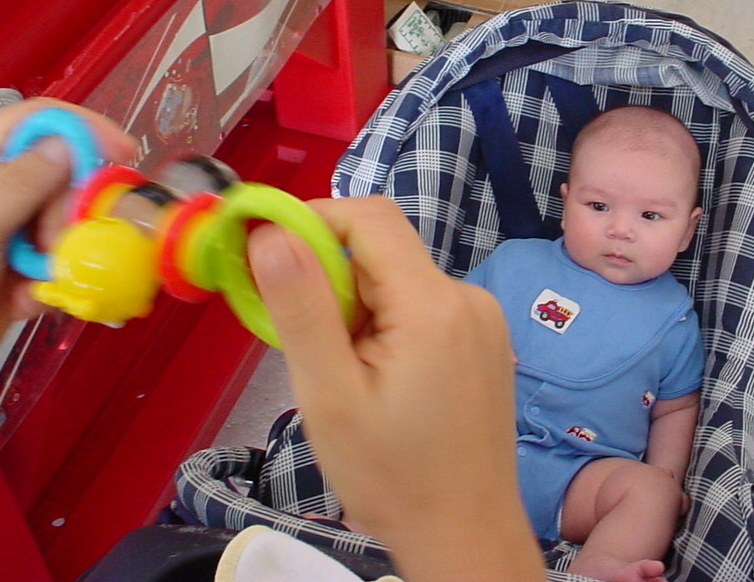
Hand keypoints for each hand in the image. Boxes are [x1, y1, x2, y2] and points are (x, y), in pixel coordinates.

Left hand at [0, 98, 135, 359]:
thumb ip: (21, 184)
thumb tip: (68, 145)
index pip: (40, 120)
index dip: (83, 127)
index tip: (123, 152)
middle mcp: (4, 187)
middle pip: (69, 176)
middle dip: (70, 214)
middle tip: (54, 245)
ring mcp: (19, 226)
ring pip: (74, 222)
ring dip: (63, 256)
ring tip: (34, 282)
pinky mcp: (31, 263)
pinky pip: (68, 260)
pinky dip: (56, 283)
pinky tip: (26, 299)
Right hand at [248, 196, 543, 581]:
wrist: (466, 534)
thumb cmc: (392, 477)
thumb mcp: (329, 396)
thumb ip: (301, 308)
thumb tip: (272, 233)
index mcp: (433, 303)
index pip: (369, 218)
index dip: (313, 220)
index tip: (268, 254)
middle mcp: (468, 297)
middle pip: (384, 253)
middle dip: (334, 283)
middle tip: (311, 348)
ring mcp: (483, 320)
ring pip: (400, 282)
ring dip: (359, 310)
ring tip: (348, 377)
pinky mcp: (484, 341)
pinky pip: (423, 308)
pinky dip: (388, 326)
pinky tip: (381, 382)